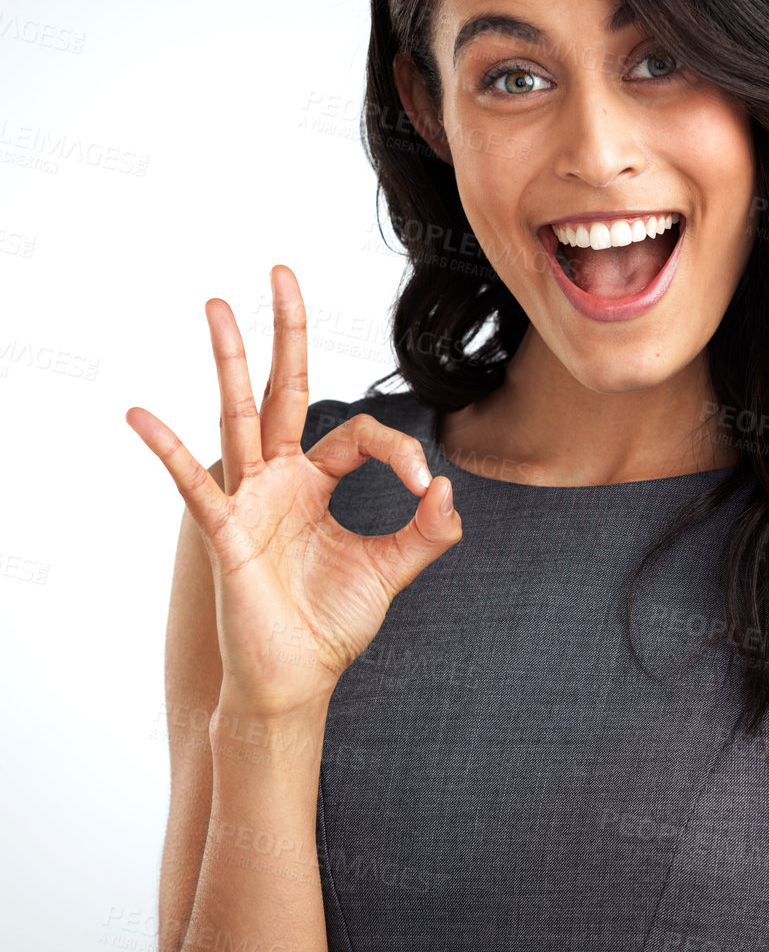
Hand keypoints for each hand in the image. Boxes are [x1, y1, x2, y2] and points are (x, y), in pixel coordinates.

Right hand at [126, 264, 461, 718]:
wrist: (296, 681)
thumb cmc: (332, 624)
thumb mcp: (393, 570)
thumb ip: (428, 531)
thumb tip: (447, 489)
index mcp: (317, 482)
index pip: (358, 433)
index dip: (396, 450)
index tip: (422, 488)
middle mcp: (279, 479)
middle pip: (283, 391)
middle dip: (285, 333)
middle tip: (282, 270)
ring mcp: (248, 500)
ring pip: (239, 416)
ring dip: (230, 361)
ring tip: (217, 305)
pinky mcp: (226, 532)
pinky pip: (194, 484)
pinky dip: (167, 450)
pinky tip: (140, 415)